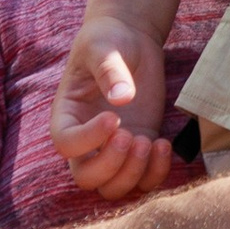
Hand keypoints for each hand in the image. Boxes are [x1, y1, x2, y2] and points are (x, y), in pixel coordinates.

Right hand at [51, 15, 174, 203]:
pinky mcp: (138, 148)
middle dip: (111, 166)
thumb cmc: (108, 40)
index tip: (113, 118)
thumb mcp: (104, 48)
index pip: (66, 144)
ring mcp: (112, 148)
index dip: (88, 140)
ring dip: (133, 174)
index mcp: (66, 115)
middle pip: (86, 178)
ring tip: (150, 142)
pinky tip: (164, 144)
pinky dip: (155, 173)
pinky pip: (143, 181)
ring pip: (113, 188)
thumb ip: (110, 70)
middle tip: (131, 136)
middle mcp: (86, 139)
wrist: (130, 40)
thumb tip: (122, 98)